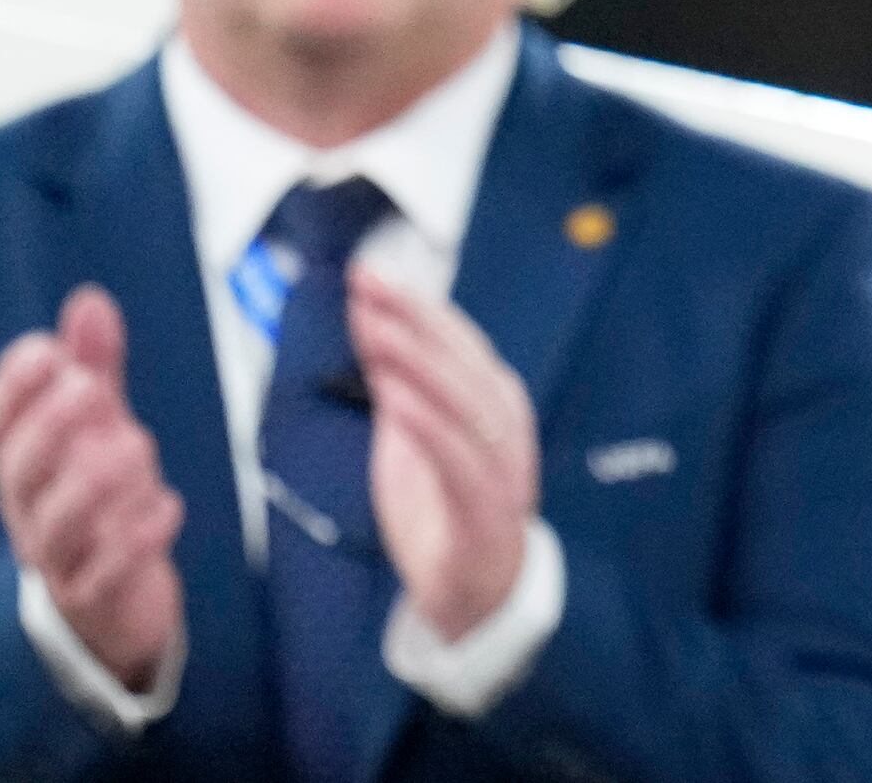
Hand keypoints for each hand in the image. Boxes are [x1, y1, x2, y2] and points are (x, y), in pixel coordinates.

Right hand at [0, 286, 182, 693]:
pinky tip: (167, 508)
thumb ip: (96, 368)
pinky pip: (103, 574)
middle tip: (87, 389)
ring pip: (56, 524)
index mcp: (25, 461)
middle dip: (48, 426)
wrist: (116, 600)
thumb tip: (88, 300)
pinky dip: (136, 540)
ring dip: (94, 481)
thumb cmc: (100, 497)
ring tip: (135, 448)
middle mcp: (30, 508)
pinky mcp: (94, 596)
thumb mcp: (101, 427)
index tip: (48, 350)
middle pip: (16, 469)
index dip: (13, 386)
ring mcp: (58, 557)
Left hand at [351, 268, 540, 639]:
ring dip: (419, 361)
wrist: (476, 594)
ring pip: (464, 400)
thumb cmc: (444, 510)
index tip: (369, 276)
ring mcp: (500, 464)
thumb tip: (372, 327)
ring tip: (376, 331)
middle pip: (462, 358)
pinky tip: (395, 397)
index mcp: (490, 400)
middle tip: (371, 286)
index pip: (454, 338)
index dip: (413, 305)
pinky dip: (428, 424)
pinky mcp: (486, 509)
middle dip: (414, 317)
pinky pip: (459, 459)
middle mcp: (503, 423)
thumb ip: (398, 386)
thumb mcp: (410, 439)